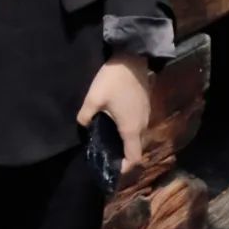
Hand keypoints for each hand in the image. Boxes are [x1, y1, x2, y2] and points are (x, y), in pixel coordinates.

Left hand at [77, 53, 151, 173]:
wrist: (132, 58)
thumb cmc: (113, 81)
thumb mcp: (94, 98)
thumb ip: (86, 116)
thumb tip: (82, 126)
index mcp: (131, 129)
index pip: (134, 158)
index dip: (125, 169)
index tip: (113, 170)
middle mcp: (142, 126)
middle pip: (135, 149)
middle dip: (122, 155)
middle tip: (105, 154)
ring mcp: (146, 115)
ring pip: (137, 136)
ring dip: (125, 141)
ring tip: (107, 139)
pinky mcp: (145, 106)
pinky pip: (137, 125)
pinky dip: (128, 130)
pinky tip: (114, 122)